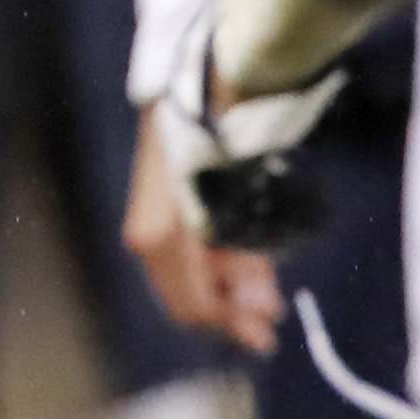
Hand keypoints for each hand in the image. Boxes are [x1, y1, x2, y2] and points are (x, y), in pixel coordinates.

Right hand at [125, 108, 285, 354]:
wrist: (203, 83)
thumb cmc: (226, 149)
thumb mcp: (242, 218)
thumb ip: (248, 272)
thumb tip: (262, 314)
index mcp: (158, 240)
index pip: (191, 306)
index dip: (230, 325)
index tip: (266, 334)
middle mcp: (147, 236)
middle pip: (188, 293)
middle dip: (231, 305)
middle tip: (272, 308)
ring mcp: (150, 220)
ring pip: (189, 273)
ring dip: (228, 282)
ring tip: (263, 277)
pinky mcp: (160, 205)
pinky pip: (188, 250)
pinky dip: (217, 258)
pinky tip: (243, 251)